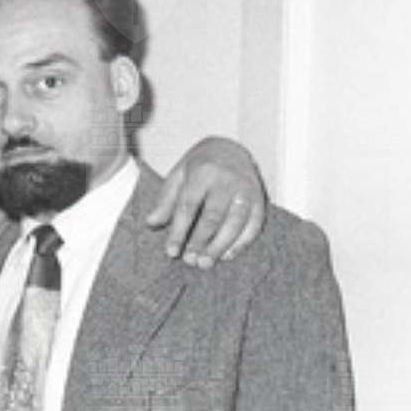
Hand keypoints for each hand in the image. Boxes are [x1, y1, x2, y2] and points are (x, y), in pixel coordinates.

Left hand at [147, 135, 267, 268]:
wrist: (229, 148)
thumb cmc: (199, 165)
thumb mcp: (178, 175)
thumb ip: (166, 200)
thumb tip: (151, 223)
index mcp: (202, 172)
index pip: (188, 206)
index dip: (179, 231)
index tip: (172, 252)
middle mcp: (227, 180)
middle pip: (213, 217)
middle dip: (201, 242)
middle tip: (191, 261)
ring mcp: (246, 190)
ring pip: (235, 223)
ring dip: (221, 246)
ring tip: (206, 263)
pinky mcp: (260, 199)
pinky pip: (254, 225)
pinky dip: (241, 243)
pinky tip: (227, 255)